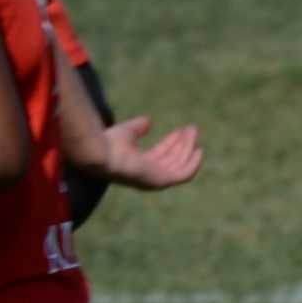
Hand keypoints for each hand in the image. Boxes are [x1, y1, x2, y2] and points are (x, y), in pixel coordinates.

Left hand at [88, 114, 203, 192]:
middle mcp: (147, 174)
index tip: (179, 131)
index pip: (159, 155)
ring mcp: (154, 179)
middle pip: (171, 159)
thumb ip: (137, 128)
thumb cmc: (109, 143)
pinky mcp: (161, 181)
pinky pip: (183, 175)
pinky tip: (199, 151)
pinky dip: (193, 164)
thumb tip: (148, 121)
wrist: (102, 153)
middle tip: (191, 128)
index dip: (170, 143)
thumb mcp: (126, 132)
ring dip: (188, 147)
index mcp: (137, 165)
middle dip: (182, 144)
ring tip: (192, 130)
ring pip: (178, 163)